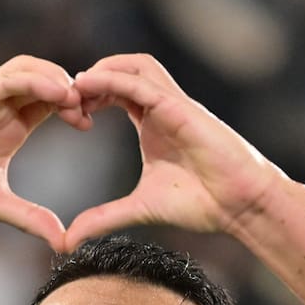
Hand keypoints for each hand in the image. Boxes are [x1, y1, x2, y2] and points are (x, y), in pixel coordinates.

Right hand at [0, 56, 89, 249]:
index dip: (76, 107)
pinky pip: (9, 78)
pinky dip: (36, 80)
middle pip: (47, 80)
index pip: (53, 104)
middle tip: (92, 106)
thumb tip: (64, 240)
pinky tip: (58, 94)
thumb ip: (31, 218)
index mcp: (12, 127)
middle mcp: (1, 108)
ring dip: (57, 78)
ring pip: (30, 69)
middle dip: (73, 88)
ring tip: (77, 100)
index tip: (90, 125)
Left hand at [63, 54, 284, 249]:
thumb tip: (69, 239)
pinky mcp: (182, 110)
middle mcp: (162, 107)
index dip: (88, 96)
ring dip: (103, 69)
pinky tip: (91, 86)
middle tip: (65, 100)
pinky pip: (144, 84)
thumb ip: (104, 218)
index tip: (67, 115)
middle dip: (91, 77)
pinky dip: (115, 80)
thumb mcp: (139, 209)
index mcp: (152, 122)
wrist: (239, 205)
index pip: (115, 91)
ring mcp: (174, 104)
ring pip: (136, 64)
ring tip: (76, 87)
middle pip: (123, 68)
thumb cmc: (202, 203)